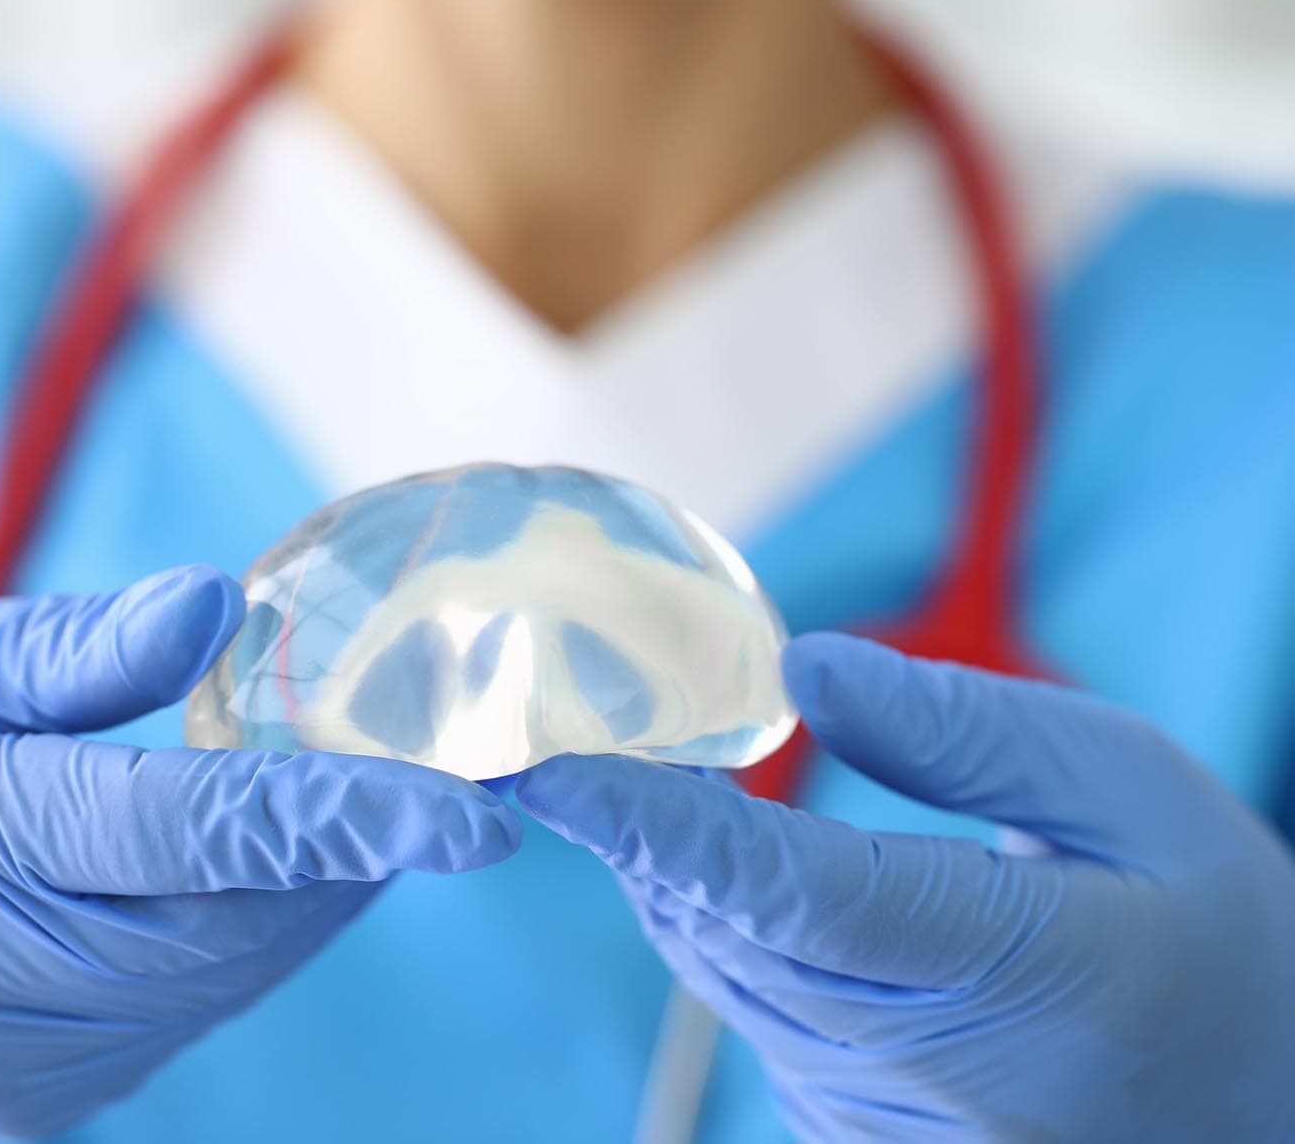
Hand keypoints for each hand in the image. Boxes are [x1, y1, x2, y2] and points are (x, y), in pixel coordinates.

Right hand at [0, 567, 519, 1138]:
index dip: (347, 819)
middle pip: (230, 923)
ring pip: (219, 980)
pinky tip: (271, 882)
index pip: (192, 834)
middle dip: (351, 857)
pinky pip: (179, 1014)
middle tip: (431, 788)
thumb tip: (221, 610)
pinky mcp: (21, 1102)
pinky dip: (248, 943)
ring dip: (312, 902)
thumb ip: (77, 651)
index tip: (472, 815)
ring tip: (365, 824)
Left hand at [518, 633, 1294, 1141]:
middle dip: (636, 830)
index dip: (653, 823)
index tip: (546, 764)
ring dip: (669, 872)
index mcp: (1017, 975)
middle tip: (574, 728)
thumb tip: (799, 671)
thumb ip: (961, 729)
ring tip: (642, 778)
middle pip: (724, 932)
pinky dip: (721, 925)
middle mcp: (930, 1076)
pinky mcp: (858, 1134)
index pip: (785, 892)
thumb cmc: (1216, 931)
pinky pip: (752, 1011)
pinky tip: (731, 866)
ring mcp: (883, 1123)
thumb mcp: (1129, 789)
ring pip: (722, 974)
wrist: (1265, 1105)